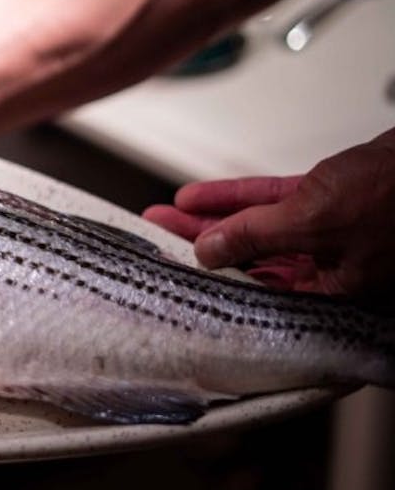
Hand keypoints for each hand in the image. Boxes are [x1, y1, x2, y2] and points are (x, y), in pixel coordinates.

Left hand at [142, 127, 394, 301]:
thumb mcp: (314, 220)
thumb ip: (258, 237)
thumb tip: (208, 252)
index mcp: (335, 293)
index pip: (255, 292)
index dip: (209, 278)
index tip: (170, 268)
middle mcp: (330, 268)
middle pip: (248, 261)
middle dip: (199, 247)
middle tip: (155, 238)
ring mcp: (329, 233)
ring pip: (256, 230)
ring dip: (211, 221)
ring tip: (165, 216)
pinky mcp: (330, 201)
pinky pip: (272, 204)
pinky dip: (237, 200)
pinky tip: (198, 197)